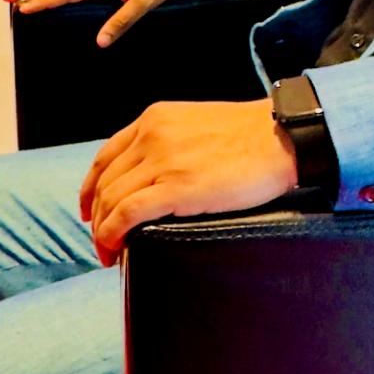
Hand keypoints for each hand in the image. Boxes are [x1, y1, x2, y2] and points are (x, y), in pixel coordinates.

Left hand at [80, 99, 297, 263]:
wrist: (282, 137)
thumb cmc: (251, 136)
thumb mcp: (197, 124)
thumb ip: (171, 141)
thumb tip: (158, 175)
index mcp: (154, 119)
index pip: (105, 156)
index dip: (91, 188)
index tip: (91, 210)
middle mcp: (150, 136)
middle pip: (104, 183)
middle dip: (96, 217)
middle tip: (102, 242)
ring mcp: (161, 161)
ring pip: (110, 200)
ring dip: (102, 232)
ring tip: (109, 253)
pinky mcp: (176, 187)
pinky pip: (127, 214)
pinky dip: (112, 234)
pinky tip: (114, 249)